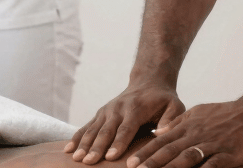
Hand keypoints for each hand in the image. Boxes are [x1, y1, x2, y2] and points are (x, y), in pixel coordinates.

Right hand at [65, 82, 184, 163]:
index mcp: (135, 108)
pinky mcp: (100, 114)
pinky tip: (68, 150)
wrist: (148, 82)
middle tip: (89, 162)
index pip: (126, 128)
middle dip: (96, 147)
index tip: (112, 157)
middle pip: (106, 131)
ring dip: (83, 144)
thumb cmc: (163, 99)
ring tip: (76, 158)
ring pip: (93, 129)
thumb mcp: (175, 105)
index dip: (118, 143)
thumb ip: (171, 119)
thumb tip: (163, 132)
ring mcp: (106, 111)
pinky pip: (86, 127)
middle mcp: (117, 109)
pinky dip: (76, 138)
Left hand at [124, 100, 242, 167]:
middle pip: (170, 150)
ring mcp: (212, 144)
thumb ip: (177, 122)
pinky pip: (213, 165)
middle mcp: (196, 134)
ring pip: (187, 157)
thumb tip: (158, 131)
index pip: (162, 141)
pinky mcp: (228, 154)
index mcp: (188, 126)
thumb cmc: (224, 114)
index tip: (130, 162)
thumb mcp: (197, 112)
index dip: (146, 152)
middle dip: (151, 162)